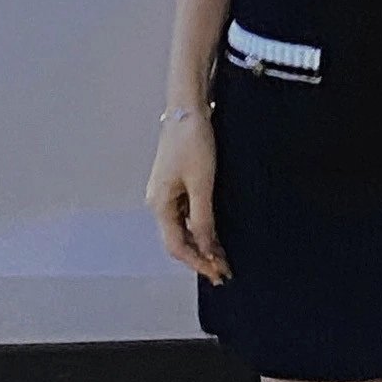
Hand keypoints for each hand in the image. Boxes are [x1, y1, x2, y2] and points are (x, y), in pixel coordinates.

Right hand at [144, 117, 232, 285]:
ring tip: (221, 256)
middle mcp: (159, 202)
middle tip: (223, 271)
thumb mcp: (201, 183)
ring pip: (182, 227)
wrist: (187, 108)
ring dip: (201, 243)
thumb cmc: (193, 142)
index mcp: (160, 204)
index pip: (176, 246)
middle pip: (177, 239)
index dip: (197, 262)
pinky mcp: (176, 183)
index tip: (217, 273)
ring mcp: (166, 192)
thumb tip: (206, 249)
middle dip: (200, 257)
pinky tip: (214, 232)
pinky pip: (186, 213)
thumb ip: (202, 218)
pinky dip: (199, 226)